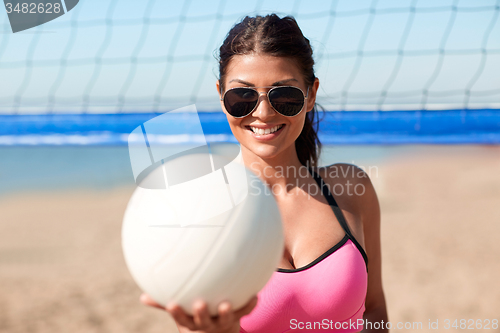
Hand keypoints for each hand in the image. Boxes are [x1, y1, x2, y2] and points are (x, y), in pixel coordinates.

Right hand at [140, 293, 257, 332]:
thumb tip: (142, 296)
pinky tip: (256, 295)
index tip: (172, 303)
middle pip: (202, 322)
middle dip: (201, 314)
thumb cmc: (194, 316)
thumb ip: (163, 302)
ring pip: (224, 319)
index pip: (181, 318)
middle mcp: (206, 324)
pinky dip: (250, 305)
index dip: (177, 312)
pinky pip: (244, 312)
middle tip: (200, 303)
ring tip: (227, 303)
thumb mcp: (180, 312)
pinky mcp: (236, 319)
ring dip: (226, 312)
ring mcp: (222, 323)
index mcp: (190, 322)